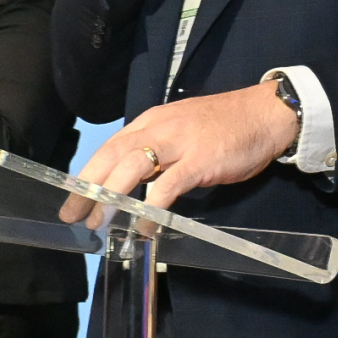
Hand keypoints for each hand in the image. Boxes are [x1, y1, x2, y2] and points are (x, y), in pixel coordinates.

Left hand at [63, 80, 297, 218]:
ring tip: (99, 221)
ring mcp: (180, 143)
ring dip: (112, 196)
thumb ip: (158, 151)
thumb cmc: (225, 125)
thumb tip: (135, 180)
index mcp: (151, 122)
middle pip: (112, 155)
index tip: (72, 195)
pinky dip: (153, 206)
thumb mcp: (181, 130)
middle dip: (88, 186)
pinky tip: (144, 225)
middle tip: (72, 213)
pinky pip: (169, 185)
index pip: (109, 146)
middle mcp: (159, 128)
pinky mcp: (200, 160)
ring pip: (133, 165)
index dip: (88, 172)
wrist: (266, 113)